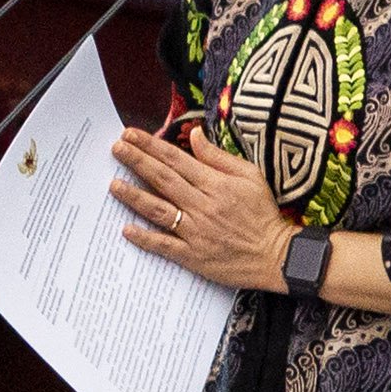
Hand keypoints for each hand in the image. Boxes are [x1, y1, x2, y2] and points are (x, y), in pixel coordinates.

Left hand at [110, 123, 300, 295]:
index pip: (176, 159)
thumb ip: (218, 157)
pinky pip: (165, 246)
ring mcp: (196, 232)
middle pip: (163, 179)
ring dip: (134, 196)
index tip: (131, 135)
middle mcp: (202, 206)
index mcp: (215, 184)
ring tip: (113, 184)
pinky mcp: (193, 256)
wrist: (277, 256)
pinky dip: (145, 237)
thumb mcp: (250, 176)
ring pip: (159, 210)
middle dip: (137, 161)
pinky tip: (127, 229)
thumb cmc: (263, 214)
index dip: (151, 145)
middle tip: (116, 148)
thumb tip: (195, 135)